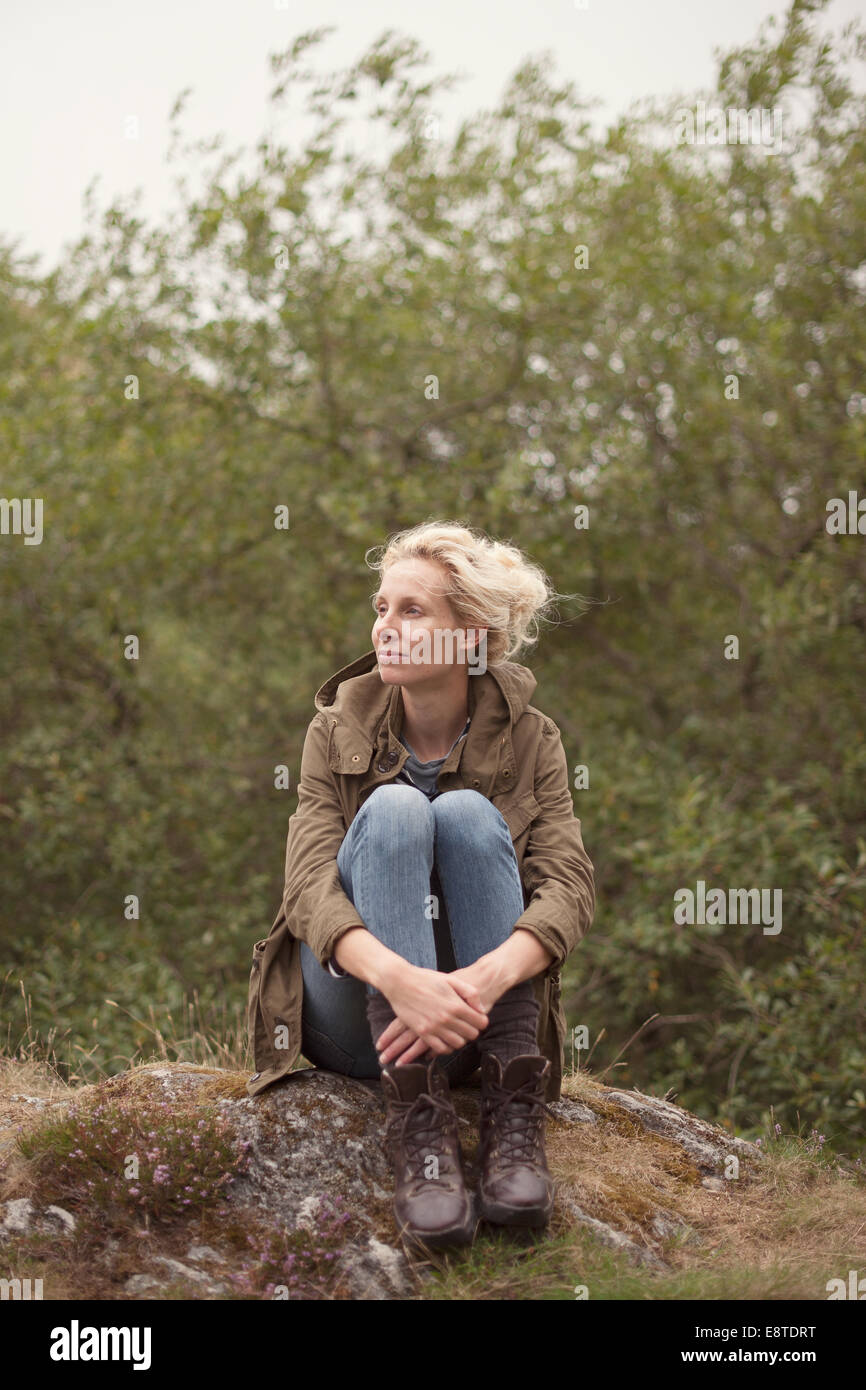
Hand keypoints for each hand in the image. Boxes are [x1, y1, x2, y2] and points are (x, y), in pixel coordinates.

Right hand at [374, 963, 488, 1066]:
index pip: (481, 1023)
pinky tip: (446, 1039)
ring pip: (458, 1044)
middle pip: (471, 1035)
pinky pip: (441, 1049)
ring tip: (457, 1032)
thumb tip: (482, 1009)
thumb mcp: (452, 980)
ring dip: (461, 1039)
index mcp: (457, 1005)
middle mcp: (447, 1019)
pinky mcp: (423, 1033)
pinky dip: (447, 1047)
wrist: (400, 982)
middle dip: (473, 1030)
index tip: (478, 1019)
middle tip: (468, 1025)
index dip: (482, 1021)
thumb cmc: (426, 978)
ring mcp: (434, 1027)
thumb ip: (470, 994)